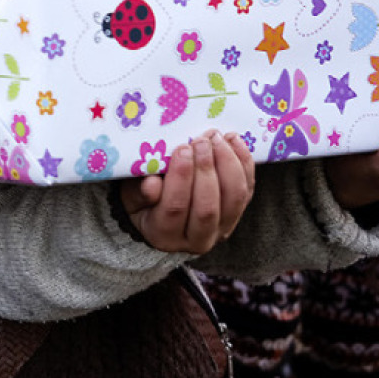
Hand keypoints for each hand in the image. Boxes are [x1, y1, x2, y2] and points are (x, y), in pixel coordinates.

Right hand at [119, 131, 255, 254]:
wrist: (165, 212)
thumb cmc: (144, 200)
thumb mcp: (131, 196)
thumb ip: (140, 192)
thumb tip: (151, 184)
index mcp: (164, 235)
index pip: (175, 209)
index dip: (180, 178)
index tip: (182, 149)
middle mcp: (197, 239)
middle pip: (207, 208)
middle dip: (206, 169)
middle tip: (201, 140)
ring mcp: (222, 228)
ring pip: (234, 198)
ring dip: (228, 164)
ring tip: (216, 137)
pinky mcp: (238, 214)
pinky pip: (247, 189)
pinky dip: (244, 163)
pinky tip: (233, 140)